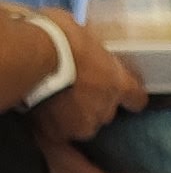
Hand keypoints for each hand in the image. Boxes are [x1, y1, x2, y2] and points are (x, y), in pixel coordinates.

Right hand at [0, 3, 146, 136]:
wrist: (31, 58)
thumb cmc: (57, 36)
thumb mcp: (83, 32)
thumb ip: (91, 49)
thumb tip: (87, 45)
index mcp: (117, 83)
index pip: (136, 98)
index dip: (130, 95)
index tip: (123, 91)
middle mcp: (104, 109)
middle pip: (105, 110)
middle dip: (94, 100)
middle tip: (75, 84)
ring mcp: (81, 124)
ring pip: (83, 123)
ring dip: (74, 114)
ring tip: (55, 98)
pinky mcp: (56, 134)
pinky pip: (62, 140)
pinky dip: (58, 131)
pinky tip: (50, 119)